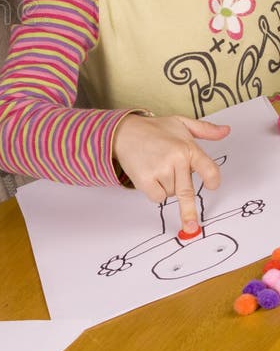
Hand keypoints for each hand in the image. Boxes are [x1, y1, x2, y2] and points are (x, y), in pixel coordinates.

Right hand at [113, 113, 227, 232]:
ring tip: (157, 169)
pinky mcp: (145, 179)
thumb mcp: (180, 123)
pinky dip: (155, 192)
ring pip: (171, 194)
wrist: (124, 131)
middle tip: (192, 226)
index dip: (213, 180)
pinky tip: (150, 177)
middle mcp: (176, 160)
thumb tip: (226, 131)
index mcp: (188, 148)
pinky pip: (157, 197)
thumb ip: (205, 129)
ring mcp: (160, 170)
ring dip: (167, 187)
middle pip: (187, 192)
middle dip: (189, 212)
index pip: (208, 169)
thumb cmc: (154, 129)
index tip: (212, 186)